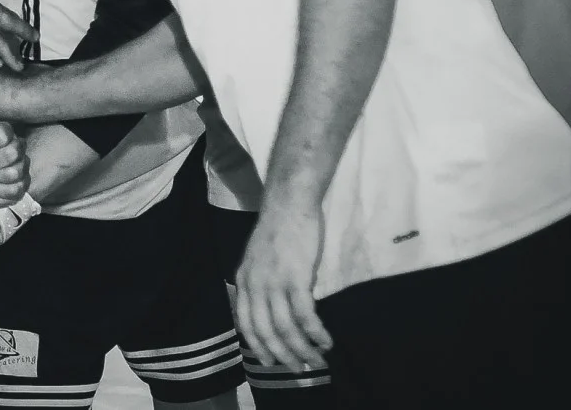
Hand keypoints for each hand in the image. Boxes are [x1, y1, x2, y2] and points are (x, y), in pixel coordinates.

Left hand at [235, 197, 332, 370]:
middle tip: (299, 369)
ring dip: (303, 350)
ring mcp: (275, 282)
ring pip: (286, 328)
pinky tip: (326, 341)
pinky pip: (305, 316)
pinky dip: (316, 333)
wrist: (289, 202)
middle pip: (266, 332)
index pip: (246, 323)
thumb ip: (259, 282)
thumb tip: (268, 308)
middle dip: (283, 356)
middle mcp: (255, 285)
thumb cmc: (278, 228)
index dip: (258, 346)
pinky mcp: (296, 278)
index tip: (271, 361)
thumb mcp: (257, 258)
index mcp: (243, 280)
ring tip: (317, 360)